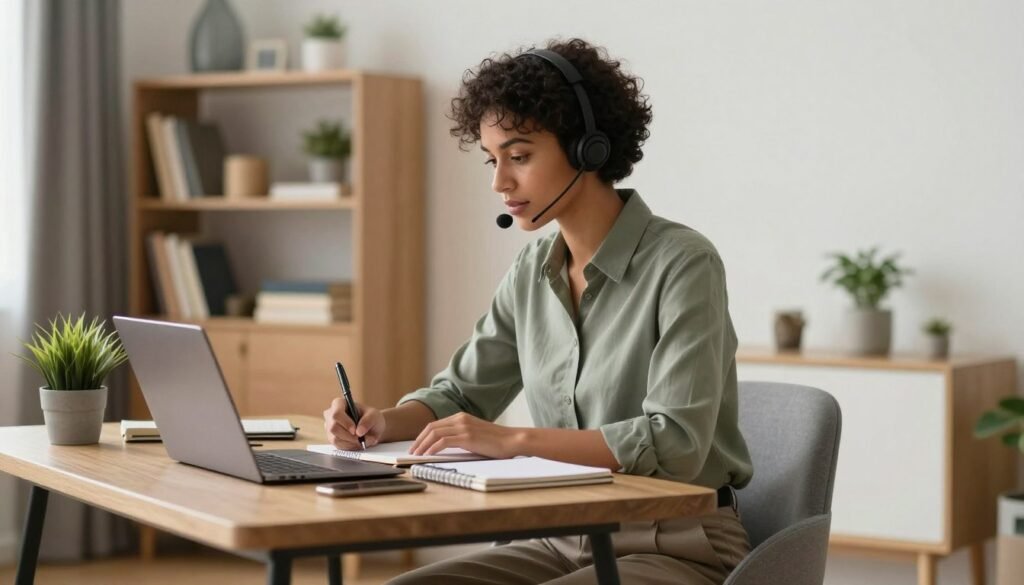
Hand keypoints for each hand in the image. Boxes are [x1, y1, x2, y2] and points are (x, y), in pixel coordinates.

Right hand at [323, 398, 384, 449]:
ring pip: (335, 438)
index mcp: (339, 404)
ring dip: (351, 442)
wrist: (372, 428)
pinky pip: (338, 446)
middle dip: (349, 436)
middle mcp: (330, 415)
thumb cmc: (371, 418)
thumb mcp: (374, 416)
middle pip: (333, 428)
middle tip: (361, 438)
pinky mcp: (332, 439)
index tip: (355, 430)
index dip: (345, 423)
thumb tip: (359, 432)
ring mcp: (329, 428)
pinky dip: (350, 446)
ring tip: (363, 440)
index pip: (336, 413)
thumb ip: (368, 421)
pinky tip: (358, 443)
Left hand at [410, 412, 524, 458]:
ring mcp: (463, 427)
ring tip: (416, 455)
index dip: (423, 435)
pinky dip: (432, 448)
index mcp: (461, 417)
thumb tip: (445, 446)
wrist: (512, 440)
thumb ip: (461, 436)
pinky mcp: (467, 437)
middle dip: (419, 440)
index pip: (435, 424)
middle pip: (431, 427)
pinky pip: (443, 442)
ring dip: (422, 445)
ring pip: (434, 434)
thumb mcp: (475, 435)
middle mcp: (460, 419)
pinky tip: (428, 455)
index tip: (417, 445)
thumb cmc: (496, 442)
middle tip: (412, 451)